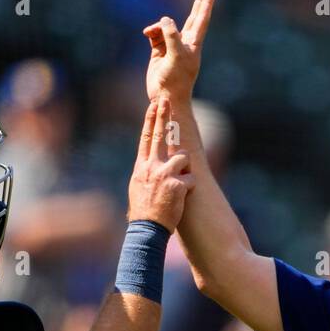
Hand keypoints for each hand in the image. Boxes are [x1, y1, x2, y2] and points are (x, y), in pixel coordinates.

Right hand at [127, 96, 194, 230]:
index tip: (154, 105)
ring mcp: (164, 175)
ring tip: (178, 185)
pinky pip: (190, 180)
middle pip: (160, 136)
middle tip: (167, 100)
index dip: (150, 120)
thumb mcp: (138, 188)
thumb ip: (146, 172)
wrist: (147, 230)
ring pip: (183, 158)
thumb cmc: (144, 213)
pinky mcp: (177, 185)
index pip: (146, 138)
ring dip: (185, 169)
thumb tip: (150, 163)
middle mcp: (151, 167)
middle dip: (164, 116)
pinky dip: (189, 188)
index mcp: (141, 167)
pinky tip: (181, 199)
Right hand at [143, 0, 216, 102]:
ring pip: (167, 26)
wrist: (165, 97)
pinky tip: (146, 33)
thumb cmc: (176, 80)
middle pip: (193, 17)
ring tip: (150, 31)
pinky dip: (151, 31)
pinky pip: (155, 34)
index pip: (201, 19)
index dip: (205, 4)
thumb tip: (165, 19)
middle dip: (198, 3)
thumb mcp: (176, 56)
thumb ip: (172, 35)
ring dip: (159, 24)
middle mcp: (184, 43)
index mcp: (193, 44)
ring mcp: (171, 46)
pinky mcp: (159, 51)